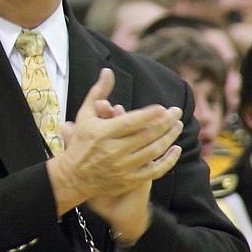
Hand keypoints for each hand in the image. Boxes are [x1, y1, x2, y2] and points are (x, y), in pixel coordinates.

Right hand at [48, 68, 182, 216]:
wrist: (74, 177)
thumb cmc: (81, 141)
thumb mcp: (85, 115)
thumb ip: (98, 92)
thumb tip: (108, 71)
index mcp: (103, 133)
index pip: (131, 122)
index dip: (150, 115)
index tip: (163, 107)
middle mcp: (113, 151)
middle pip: (146, 135)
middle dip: (165, 122)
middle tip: (177, 112)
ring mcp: (123, 167)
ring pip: (153, 151)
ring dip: (169, 137)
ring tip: (177, 126)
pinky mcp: (129, 180)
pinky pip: (154, 171)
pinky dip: (168, 160)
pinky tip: (176, 149)